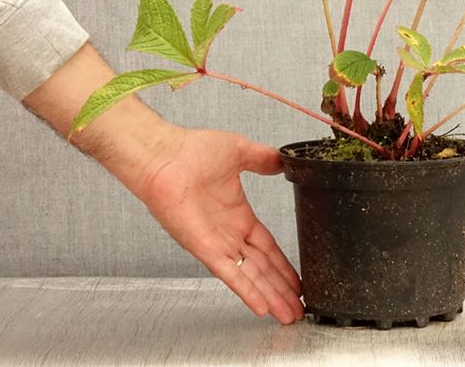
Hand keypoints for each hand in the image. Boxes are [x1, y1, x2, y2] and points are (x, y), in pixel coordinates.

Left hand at [134, 127, 304, 324]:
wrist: (165, 156)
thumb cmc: (192, 150)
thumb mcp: (239, 151)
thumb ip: (263, 158)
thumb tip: (283, 159)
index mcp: (237, 214)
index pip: (266, 246)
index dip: (283, 263)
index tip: (297, 278)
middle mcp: (228, 233)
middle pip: (262, 268)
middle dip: (281, 288)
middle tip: (299, 307)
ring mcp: (217, 243)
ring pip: (251, 276)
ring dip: (271, 296)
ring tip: (290, 315)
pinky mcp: (206, 248)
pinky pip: (231, 274)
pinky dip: (247, 291)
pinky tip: (262, 307)